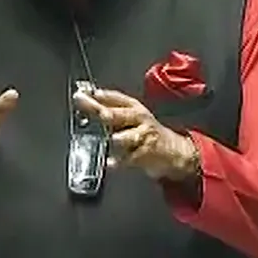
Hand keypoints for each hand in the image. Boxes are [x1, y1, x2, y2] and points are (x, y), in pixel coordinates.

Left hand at [73, 88, 198, 181]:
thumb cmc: (146, 131)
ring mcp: (143, 136)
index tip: (84, 94)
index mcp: (134, 107)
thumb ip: (109, 109)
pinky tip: (109, 163)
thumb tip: (84, 100)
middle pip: (120, 115)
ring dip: (120, 138)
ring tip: (113, 139)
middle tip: (101, 114)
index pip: (116, 98)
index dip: (100, 96)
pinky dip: (118, 162)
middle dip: (109, 114)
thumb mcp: (131, 116)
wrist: (173, 149)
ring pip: (129, 137)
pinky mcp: (145, 154)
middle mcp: (139, 118)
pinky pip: (129, 158)